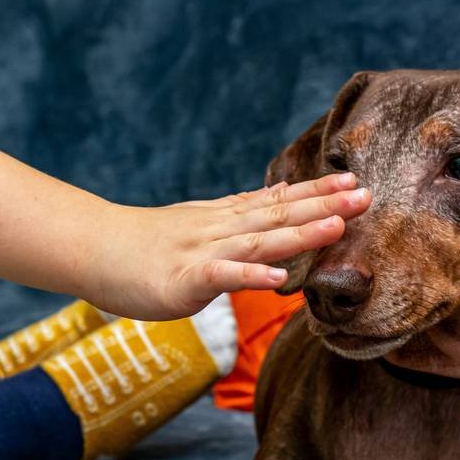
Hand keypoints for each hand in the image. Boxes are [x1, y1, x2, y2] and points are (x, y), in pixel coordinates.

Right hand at [88, 173, 370, 319]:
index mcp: (225, 218)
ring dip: (299, 233)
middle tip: (366, 195)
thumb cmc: (145, 244)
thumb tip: (280, 199)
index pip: (278, 201)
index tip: (354, 180)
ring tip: (337, 226)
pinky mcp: (184, 279)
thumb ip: (240, 216)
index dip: (317, 192)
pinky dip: (250, 276)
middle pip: (278, 215)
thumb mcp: (199, 223)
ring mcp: (203, 251)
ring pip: (259, 240)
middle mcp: (221, 228)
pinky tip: (278, 279)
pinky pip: (222, 277)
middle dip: (324, 205)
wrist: (93, 248)